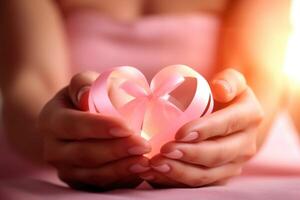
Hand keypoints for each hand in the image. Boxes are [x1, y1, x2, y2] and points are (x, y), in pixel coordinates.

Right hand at [39, 71, 150, 190]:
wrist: (80, 119)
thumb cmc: (87, 96)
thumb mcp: (86, 82)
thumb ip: (85, 83)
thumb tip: (86, 95)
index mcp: (52, 119)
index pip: (73, 125)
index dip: (99, 127)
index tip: (126, 127)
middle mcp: (54, 148)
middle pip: (84, 154)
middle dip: (115, 151)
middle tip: (143, 145)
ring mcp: (66, 168)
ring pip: (93, 174)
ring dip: (121, 169)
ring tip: (144, 161)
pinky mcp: (81, 182)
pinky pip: (101, 185)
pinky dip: (121, 179)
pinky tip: (139, 171)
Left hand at [139, 69, 263, 187]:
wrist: (235, 118)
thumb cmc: (226, 96)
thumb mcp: (233, 80)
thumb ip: (229, 80)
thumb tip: (220, 88)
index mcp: (250, 117)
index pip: (227, 124)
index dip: (205, 130)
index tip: (180, 133)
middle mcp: (246, 145)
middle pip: (217, 154)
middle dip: (189, 155)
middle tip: (164, 151)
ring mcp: (233, 164)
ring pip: (207, 175)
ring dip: (179, 172)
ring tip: (155, 165)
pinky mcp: (220, 176)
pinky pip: (197, 183)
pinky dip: (174, 181)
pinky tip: (155, 174)